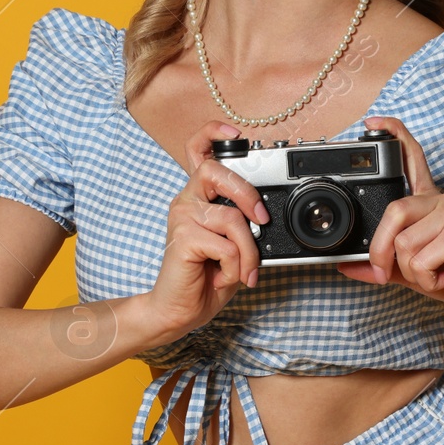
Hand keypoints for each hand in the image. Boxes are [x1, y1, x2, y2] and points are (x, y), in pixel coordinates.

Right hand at [140, 120, 270, 345]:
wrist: (178, 311)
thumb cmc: (205, 278)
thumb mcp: (233, 246)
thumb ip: (244, 225)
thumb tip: (265, 217)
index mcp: (199, 197)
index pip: (198, 150)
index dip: (214, 133)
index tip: (235, 134)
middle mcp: (187, 200)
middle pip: (216, 170)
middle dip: (247, 193)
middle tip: (261, 219)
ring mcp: (182, 217)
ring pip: (232, 218)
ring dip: (248, 251)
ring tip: (244, 271)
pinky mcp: (183, 237)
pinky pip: (226, 244)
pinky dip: (235, 266)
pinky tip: (224, 277)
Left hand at [336, 115, 443, 316]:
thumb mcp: (415, 271)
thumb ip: (384, 264)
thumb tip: (347, 266)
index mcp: (432, 203)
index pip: (413, 159)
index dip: (394, 137)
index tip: (373, 121)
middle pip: (393, 211)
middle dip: (381, 251)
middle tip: (385, 273)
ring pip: (404, 242)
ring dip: (412, 272)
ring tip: (435, 275)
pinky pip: (420, 258)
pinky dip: (427, 278)